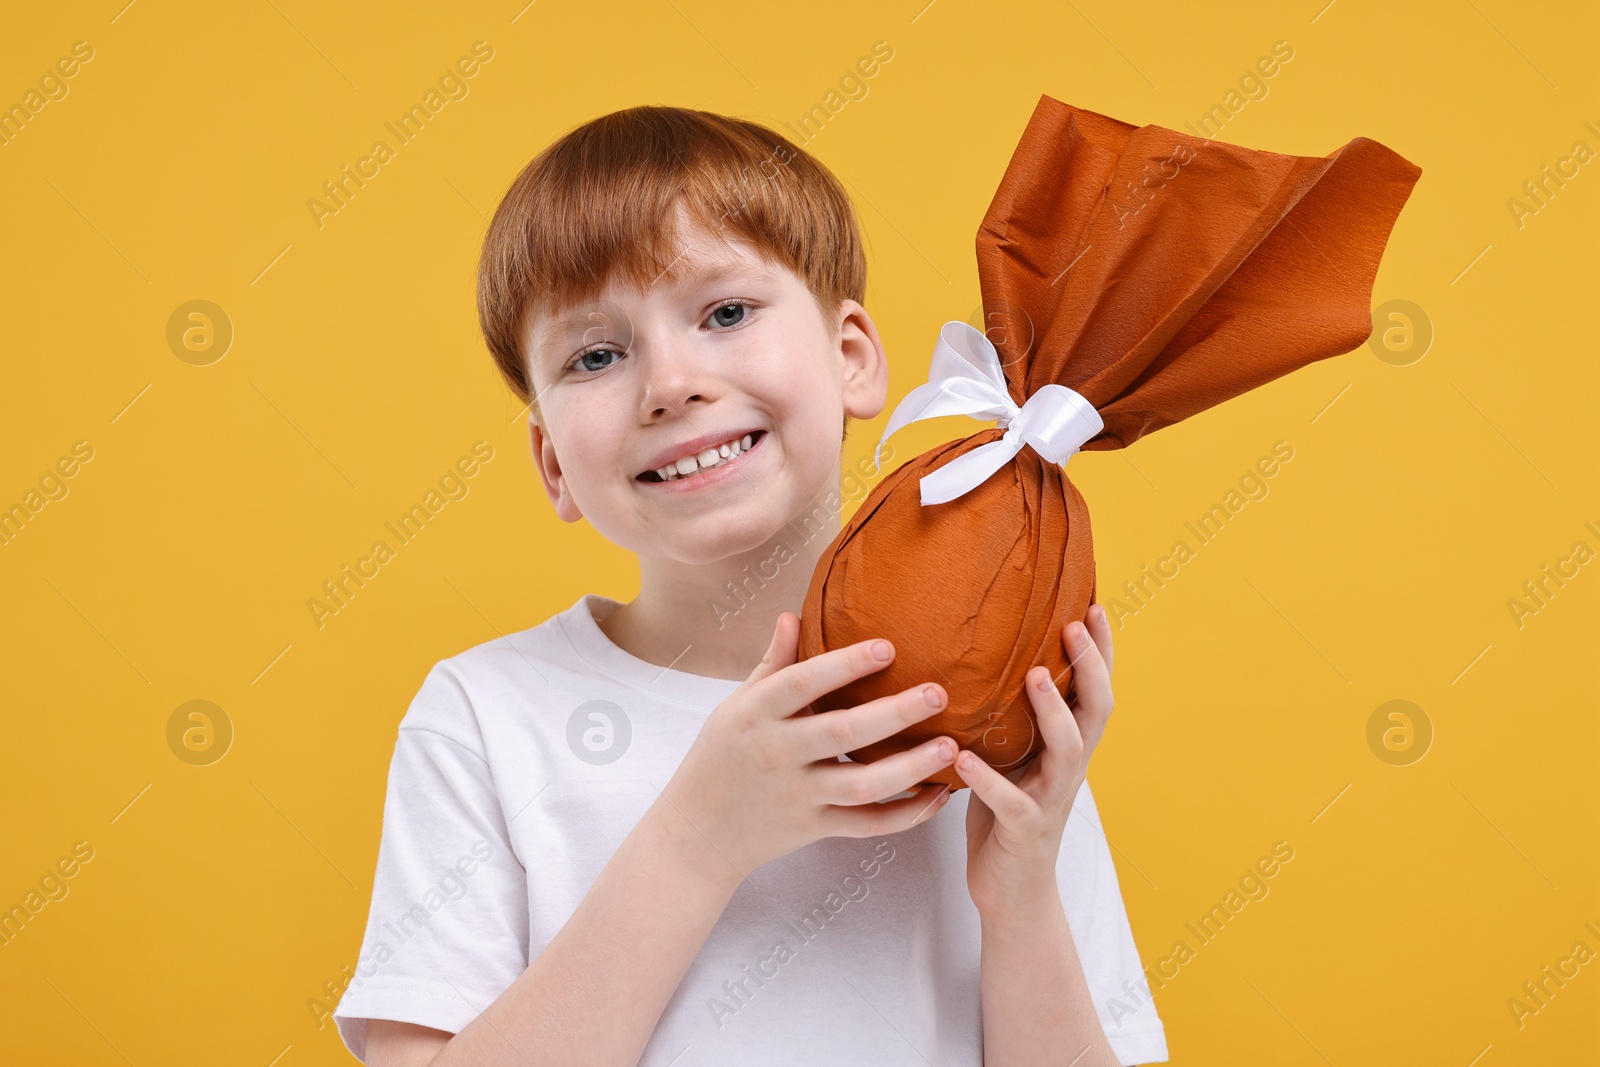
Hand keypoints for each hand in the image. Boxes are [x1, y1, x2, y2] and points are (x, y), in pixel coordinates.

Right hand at [660, 612, 957, 875]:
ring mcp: (798, 794)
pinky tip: (938, 796)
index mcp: (756, 715)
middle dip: (894, 713)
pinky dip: (905, 815)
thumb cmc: (720, 758)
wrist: (698, 832)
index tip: (886, 647)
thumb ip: (772, 664)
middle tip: (938, 693)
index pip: (801, 683)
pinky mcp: (814, 827)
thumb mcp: (737, 706)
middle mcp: (778, 753)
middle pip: (843, 733)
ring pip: (862, 785)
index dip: (843, 665)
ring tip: (951, 747)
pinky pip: (866, 825)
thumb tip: (792, 615)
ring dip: (910, 767)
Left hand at [954, 603, 1115, 925]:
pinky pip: (1012, 804)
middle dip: (1090, 666)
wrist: (1013, 893)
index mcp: (1068, 746)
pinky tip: (963, 758)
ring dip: (1052, 711)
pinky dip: (988, 780)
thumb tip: (979, 658)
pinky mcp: (1023, 831)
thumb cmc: (1005, 814)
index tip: (1094, 604)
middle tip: (1073, 626)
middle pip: (1096, 711)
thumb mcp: (1012, 757)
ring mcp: (1050, 799)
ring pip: (1067, 751)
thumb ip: (1008, 716)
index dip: (1102, 651)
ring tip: (1034, 677)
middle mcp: (1068, 768)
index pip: (1095, 690)